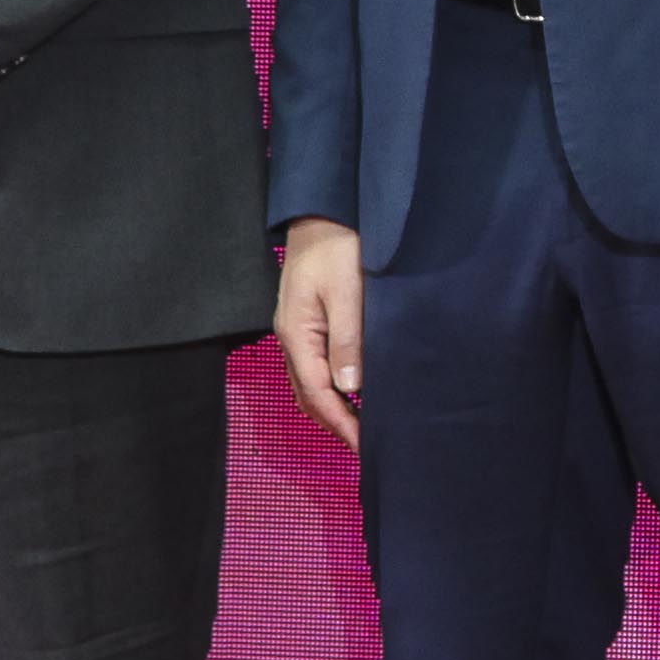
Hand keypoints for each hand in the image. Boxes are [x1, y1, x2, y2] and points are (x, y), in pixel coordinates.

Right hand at [274, 221, 363, 450]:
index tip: (366, 445)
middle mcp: (292, 339)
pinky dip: (332, 387)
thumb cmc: (335, 247)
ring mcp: (298, 331)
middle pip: (310, 395)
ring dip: (333, 407)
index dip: (342, 423)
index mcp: (297, 335)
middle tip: (367, 444)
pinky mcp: (308, 323)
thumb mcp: (345, 291)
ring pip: (311, 384)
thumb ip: (347, 338)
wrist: (322, 214)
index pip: (318, 393)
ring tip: (363, 425)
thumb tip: (350, 386)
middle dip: (336, 422)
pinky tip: (353, 390)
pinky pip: (316, 367)